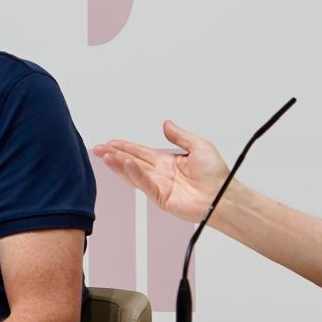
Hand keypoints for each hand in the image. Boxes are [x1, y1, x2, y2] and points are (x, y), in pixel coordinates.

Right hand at [93, 121, 229, 223]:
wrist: (224, 196)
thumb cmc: (217, 175)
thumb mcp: (199, 146)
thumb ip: (180, 136)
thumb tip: (166, 124)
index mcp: (167, 161)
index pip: (140, 152)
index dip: (124, 146)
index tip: (110, 142)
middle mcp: (160, 173)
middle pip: (131, 161)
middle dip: (114, 154)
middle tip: (97, 148)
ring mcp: (158, 186)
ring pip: (133, 172)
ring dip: (118, 164)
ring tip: (104, 155)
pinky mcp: (161, 197)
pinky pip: (144, 183)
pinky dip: (133, 173)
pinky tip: (124, 164)